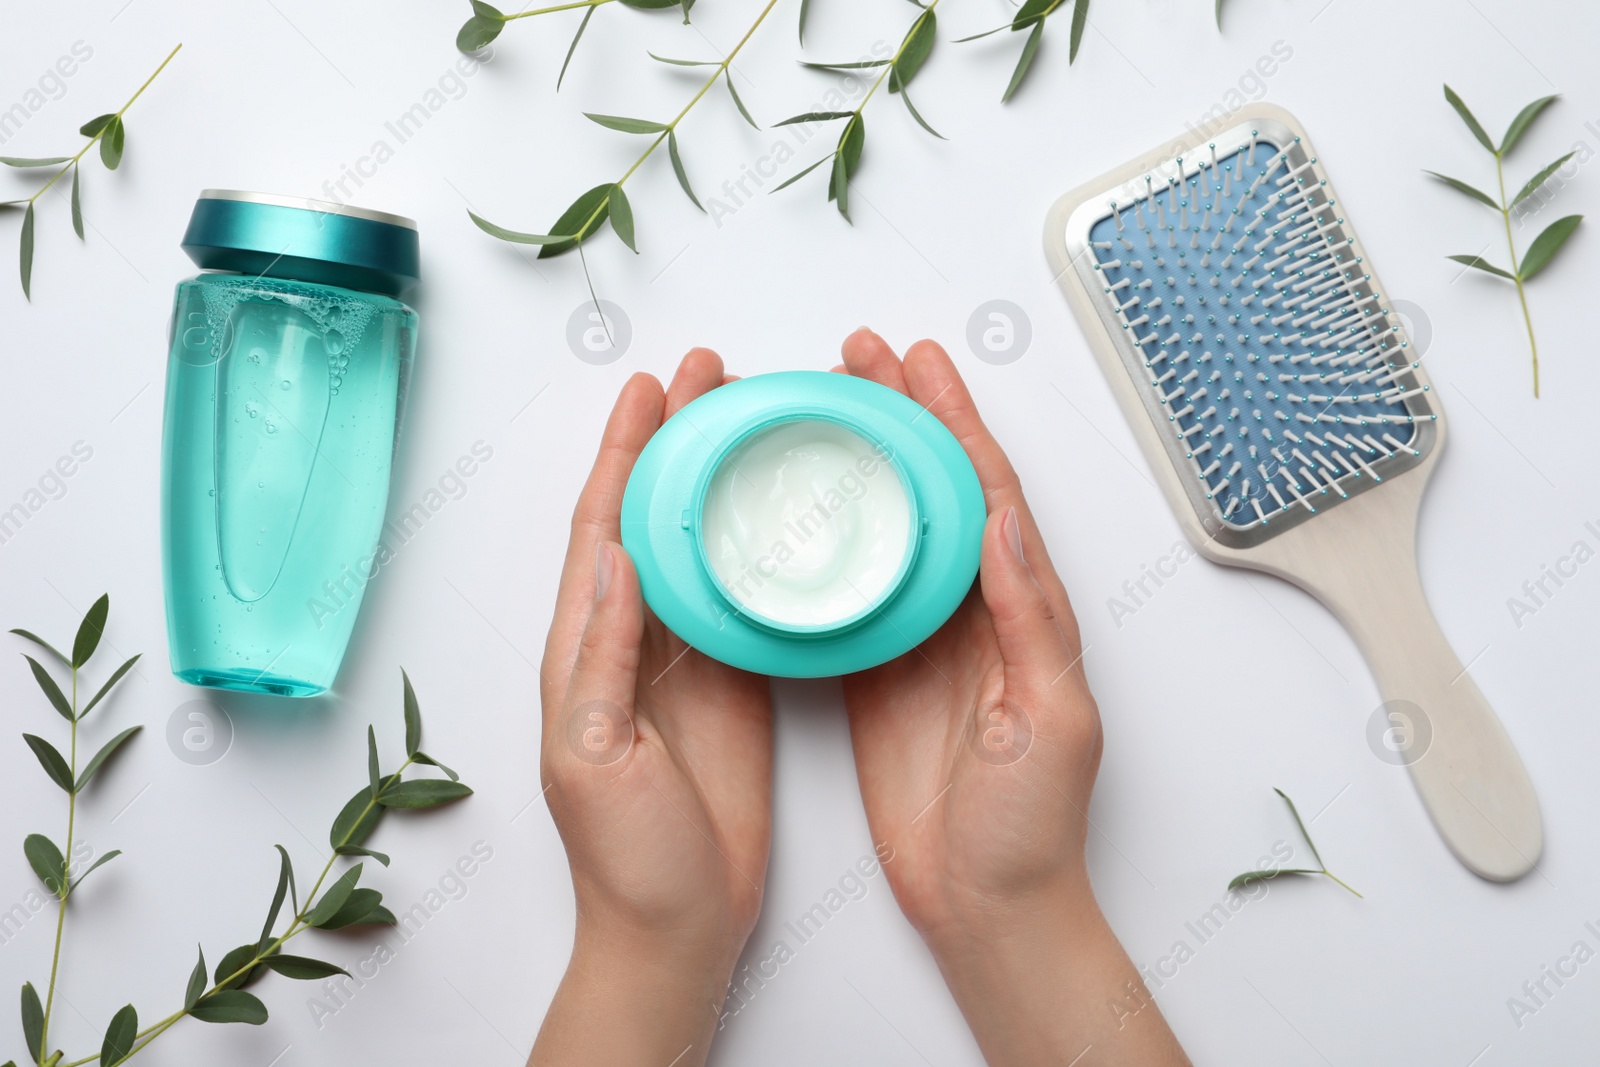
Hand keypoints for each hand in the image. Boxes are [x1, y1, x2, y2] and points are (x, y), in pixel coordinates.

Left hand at [532, 350, 771, 1066]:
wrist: (675, 928)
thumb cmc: (627, 860)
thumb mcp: (598, 755)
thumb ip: (601, 653)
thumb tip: (613, 551)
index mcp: (586, 652)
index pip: (602, 526)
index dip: (624, 452)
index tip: (651, 388)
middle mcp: (630, 643)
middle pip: (652, 515)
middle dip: (674, 439)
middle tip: (712, 376)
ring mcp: (683, 661)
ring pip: (698, 544)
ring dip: (717, 478)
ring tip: (750, 419)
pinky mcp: (730, 687)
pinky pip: (741, 597)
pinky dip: (756, 545)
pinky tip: (782, 514)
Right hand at [837, 330, 1188, 1064]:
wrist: (990, 907)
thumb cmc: (1035, 828)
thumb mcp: (1053, 720)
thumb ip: (1030, 620)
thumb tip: (1004, 521)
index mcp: (1022, 611)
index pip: (985, 490)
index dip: (953, 421)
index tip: (917, 365)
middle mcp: (973, 614)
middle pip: (930, 490)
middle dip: (898, 418)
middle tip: (855, 359)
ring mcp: (920, 643)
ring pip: (886, 529)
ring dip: (858, 466)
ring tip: (818, 410)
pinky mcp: (876, 678)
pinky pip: (848, 594)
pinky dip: (824, 546)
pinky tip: (794, 514)